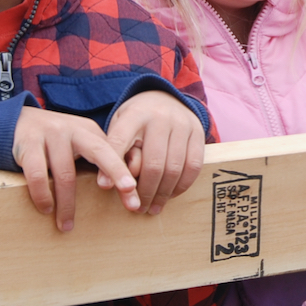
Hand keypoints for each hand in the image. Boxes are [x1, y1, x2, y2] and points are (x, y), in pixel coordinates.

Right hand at [13, 106, 135, 231]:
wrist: (19, 122)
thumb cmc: (57, 141)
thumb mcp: (80, 142)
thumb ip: (101, 156)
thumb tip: (130, 186)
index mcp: (90, 131)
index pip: (113, 151)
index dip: (124, 171)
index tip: (134, 194)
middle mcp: (74, 129)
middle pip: (100, 152)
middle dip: (117, 175)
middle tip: (129, 200)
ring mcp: (51, 134)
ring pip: (66, 174)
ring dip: (67, 204)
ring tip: (67, 226)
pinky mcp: (29, 143)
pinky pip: (37, 174)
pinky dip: (42, 195)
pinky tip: (46, 209)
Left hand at [107, 90, 205, 215]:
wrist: (165, 97)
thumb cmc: (136, 121)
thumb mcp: (119, 126)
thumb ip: (114, 152)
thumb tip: (107, 185)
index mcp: (134, 115)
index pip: (120, 142)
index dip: (114, 168)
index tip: (107, 189)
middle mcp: (159, 118)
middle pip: (152, 164)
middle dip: (144, 192)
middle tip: (137, 209)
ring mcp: (182, 124)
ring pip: (173, 168)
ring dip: (163, 194)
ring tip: (153, 208)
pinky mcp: (198, 132)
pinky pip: (193, 166)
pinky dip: (181, 186)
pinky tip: (171, 195)